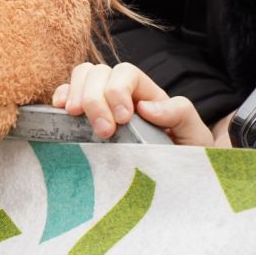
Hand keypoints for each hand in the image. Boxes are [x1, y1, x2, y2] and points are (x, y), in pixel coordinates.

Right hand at [51, 62, 215, 146]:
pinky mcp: (84, 117)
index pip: (126, 73)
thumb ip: (180, 114)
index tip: (123, 119)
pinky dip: (61, 95)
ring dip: (76, 93)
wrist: (174, 182)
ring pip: (81, 76)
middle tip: (103, 131)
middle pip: (99, 72)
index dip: (118, 90)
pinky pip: (66, 93)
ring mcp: (101, 102)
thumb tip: (146, 107)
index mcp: (147, 94)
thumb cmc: (185, 156)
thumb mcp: (194, 135)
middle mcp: (122, 92)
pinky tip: (61, 111)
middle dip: (95, 99)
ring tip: (75, 117)